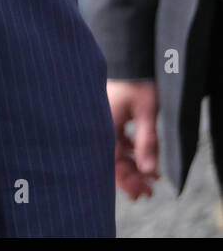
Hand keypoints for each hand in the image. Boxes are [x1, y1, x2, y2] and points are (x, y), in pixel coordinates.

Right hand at [108, 80, 159, 198]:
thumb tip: (149, 171)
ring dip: (132, 164)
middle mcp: (99, 124)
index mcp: (103, 125)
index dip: (127, 180)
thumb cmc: (137, 82)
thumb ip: (147, 142)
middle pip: (112, 158)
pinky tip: (142, 155)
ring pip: (115, 150)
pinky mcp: (109, 114)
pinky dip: (130, 149)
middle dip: (130, 176)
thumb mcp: (146, 113)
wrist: (130, 57)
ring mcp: (103, 119)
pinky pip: (117, 138)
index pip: (113, 161)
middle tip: (147, 191)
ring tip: (151, 176)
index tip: (141, 193)